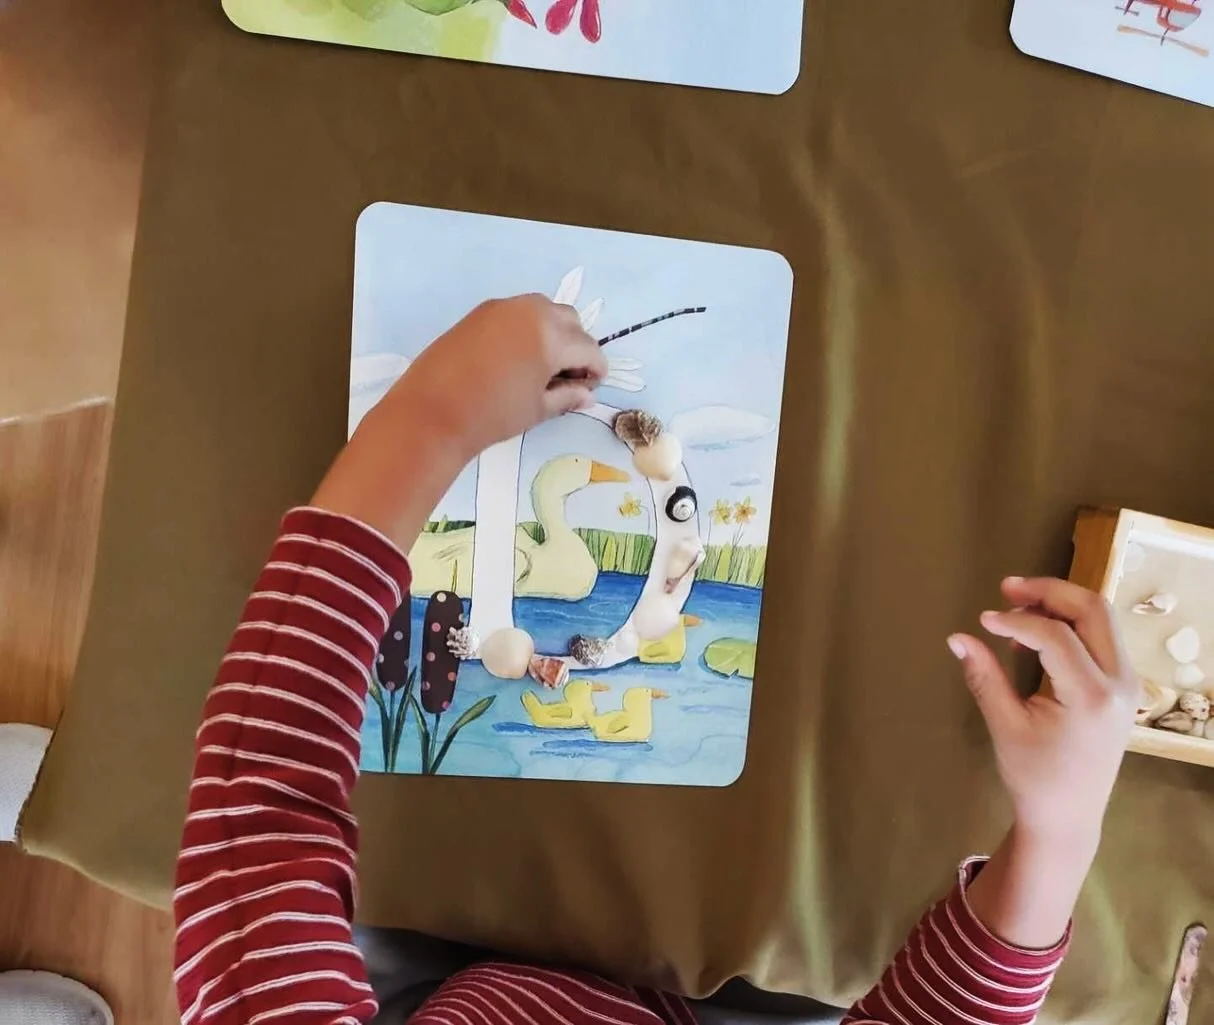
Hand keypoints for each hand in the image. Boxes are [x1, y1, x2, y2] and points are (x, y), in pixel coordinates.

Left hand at [381, 294, 606, 460]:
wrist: (431, 412)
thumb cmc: (491, 415)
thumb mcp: (536, 409)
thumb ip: (567, 397)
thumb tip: (587, 394)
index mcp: (552, 337)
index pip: (588, 348)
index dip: (596, 369)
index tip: (591, 387)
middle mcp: (532, 312)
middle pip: (571, 321)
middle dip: (576, 346)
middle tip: (566, 377)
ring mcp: (504, 308)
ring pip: (544, 310)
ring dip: (553, 333)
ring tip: (541, 366)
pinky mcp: (480, 312)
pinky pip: (517, 313)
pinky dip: (527, 329)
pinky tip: (515, 358)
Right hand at [949, 576, 1138, 842]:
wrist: (1068, 816)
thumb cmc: (1034, 777)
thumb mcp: (1005, 727)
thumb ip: (984, 677)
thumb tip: (957, 638)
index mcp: (1092, 697)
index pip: (1056, 636)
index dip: (1017, 620)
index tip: (983, 619)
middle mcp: (1120, 683)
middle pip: (1093, 610)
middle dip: (1049, 591)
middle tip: (1007, 588)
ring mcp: (1127, 683)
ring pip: (1100, 618)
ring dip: (1059, 603)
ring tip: (1016, 605)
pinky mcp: (1121, 685)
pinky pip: (1100, 636)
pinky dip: (1068, 623)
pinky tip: (1033, 632)